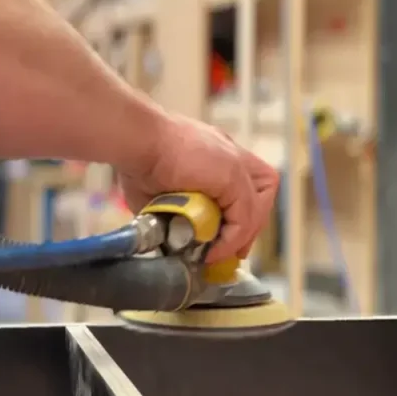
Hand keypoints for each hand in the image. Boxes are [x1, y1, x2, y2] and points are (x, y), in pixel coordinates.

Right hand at [119, 111, 278, 262]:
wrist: (137, 143)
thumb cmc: (135, 164)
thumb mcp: (157, 194)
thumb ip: (171, 212)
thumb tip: (169, 237)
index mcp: (212, 154)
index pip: (244, 183)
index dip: (240, 214)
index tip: (223, 238)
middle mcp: (229, 154)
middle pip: (261, 193)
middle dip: (248, 227)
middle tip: (230, 251)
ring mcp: (234, 162)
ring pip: (259, 205)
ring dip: (242, 234)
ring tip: (220, 252)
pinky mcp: (233, 175)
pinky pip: (244, 216)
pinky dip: (232, 238)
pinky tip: (213, 249)